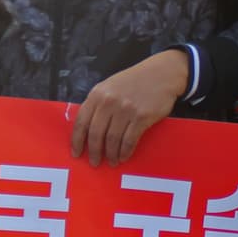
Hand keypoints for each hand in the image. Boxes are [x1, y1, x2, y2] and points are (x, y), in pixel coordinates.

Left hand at [69, 49, 189, 167]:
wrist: (161, 73)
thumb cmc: (134, 81)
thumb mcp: (110, 87)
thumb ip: (98, 104)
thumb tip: (87, 129)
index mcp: (97, 94)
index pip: (81, 121)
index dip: (77, 140)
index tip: (76, 153)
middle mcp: (109, 102)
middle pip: (96, 134)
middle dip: (94, 152)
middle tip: (94, 162)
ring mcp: (125, 109)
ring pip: (113, 139)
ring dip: (111, 154)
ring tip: (112, 162)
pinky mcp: (141, 117)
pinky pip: (129, 140)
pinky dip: (125, 152)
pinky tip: (123, 156)